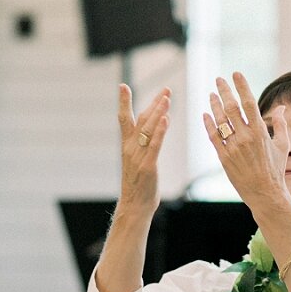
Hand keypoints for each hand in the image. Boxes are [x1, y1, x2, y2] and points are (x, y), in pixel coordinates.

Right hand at [118, 84, 170, 214]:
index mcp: (126, 146)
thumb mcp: (138, 161)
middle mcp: (130, 148)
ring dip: (158, 112)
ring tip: (167, 98)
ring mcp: (138, 157)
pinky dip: (160, 131)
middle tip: (166, 90)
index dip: (123, 102)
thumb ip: (145, 144)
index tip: (123, 85)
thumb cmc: (139, 185)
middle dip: (154, 103)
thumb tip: (156, 126)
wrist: (134, 206)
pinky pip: (155, 145)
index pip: (124, 119)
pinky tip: (166, 119)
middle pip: (141, 120)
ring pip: (148, 129)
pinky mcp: (148, 166)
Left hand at [203, 72, 290, 209]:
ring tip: (211, 94)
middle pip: (231, 107)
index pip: (249, 102)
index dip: (241, 86)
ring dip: (214, 104)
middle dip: (224, 91)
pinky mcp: (224, 157)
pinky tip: (206, 114)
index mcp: (261, 132)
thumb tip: (282, 107)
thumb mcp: (283, 146)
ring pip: (220, 120)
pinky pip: (213, 136)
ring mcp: (233, 147)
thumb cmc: (276, 170)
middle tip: (219, 79)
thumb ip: (281, 124)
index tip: (235, 74)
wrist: (265, 193)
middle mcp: (246, 137)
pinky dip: (208, 124)